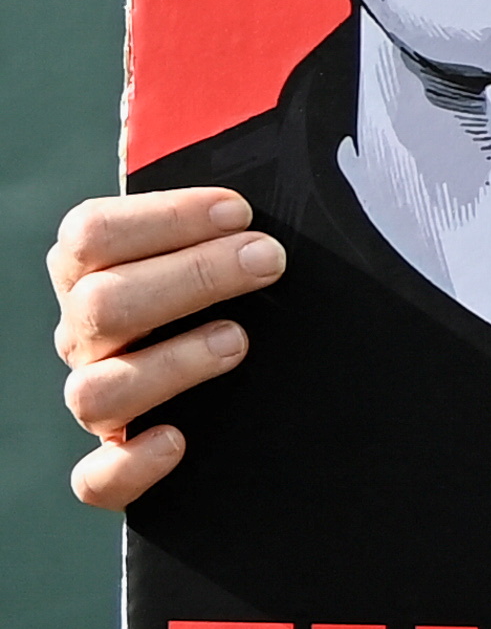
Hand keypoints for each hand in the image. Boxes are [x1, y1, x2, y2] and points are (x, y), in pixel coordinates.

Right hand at [50, 190, 276, 511]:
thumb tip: (240, 149)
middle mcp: (86, 335)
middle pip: (100, 302)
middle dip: (190, 276)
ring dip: (169, 363)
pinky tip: (178, 441)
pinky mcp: (119, 464)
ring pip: (95, 391)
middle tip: (267, 262)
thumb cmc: (248, 287)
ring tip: (237, 341)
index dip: (164, 217)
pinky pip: (97, 480)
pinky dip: (130, 466)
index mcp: (94, 270)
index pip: (90, 233)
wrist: (265, 384)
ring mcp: (98, 400)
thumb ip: (223, 211)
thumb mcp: (232, 241)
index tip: (241, 211)